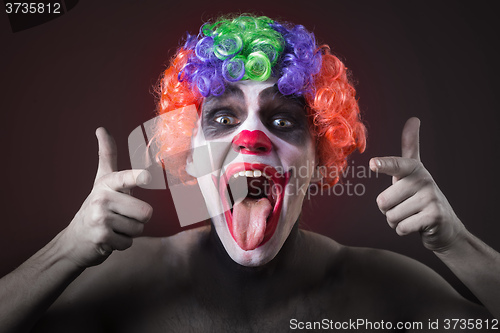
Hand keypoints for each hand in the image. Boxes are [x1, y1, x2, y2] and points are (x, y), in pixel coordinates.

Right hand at [60, 128, 152, 267]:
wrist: (75, 239)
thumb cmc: (97, 206)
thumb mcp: (102, 180)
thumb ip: (106, 155)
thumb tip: (101, 128)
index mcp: (107, 183)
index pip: (124, 179)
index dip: (136, 178)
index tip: (145, 177)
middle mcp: (102, 198)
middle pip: (145, 212)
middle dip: (138, 219)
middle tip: (121, 217)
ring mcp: (100, 218)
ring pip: (138, 228)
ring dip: (129, 232)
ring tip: (113, 227)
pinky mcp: (101, 237)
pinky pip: (129, 242)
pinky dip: (122, 244)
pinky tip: (108, 239)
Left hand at [370, 117, 464, 251]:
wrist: (444, 225)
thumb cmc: (420, 195)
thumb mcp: (412, 172)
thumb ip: (410, 147)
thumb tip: (414, 119)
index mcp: (413, 169)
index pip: (395, 165)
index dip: (383, 165)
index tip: (373, 164)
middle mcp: (423, 180)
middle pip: (382, 201)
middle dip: (388, 210)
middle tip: (405, 207)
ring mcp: (431, 198)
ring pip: (391, 216)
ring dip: (396, 221)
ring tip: (411, 215)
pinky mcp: (434, 217)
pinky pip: (401, 227)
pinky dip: (403, 230)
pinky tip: (416, 225)